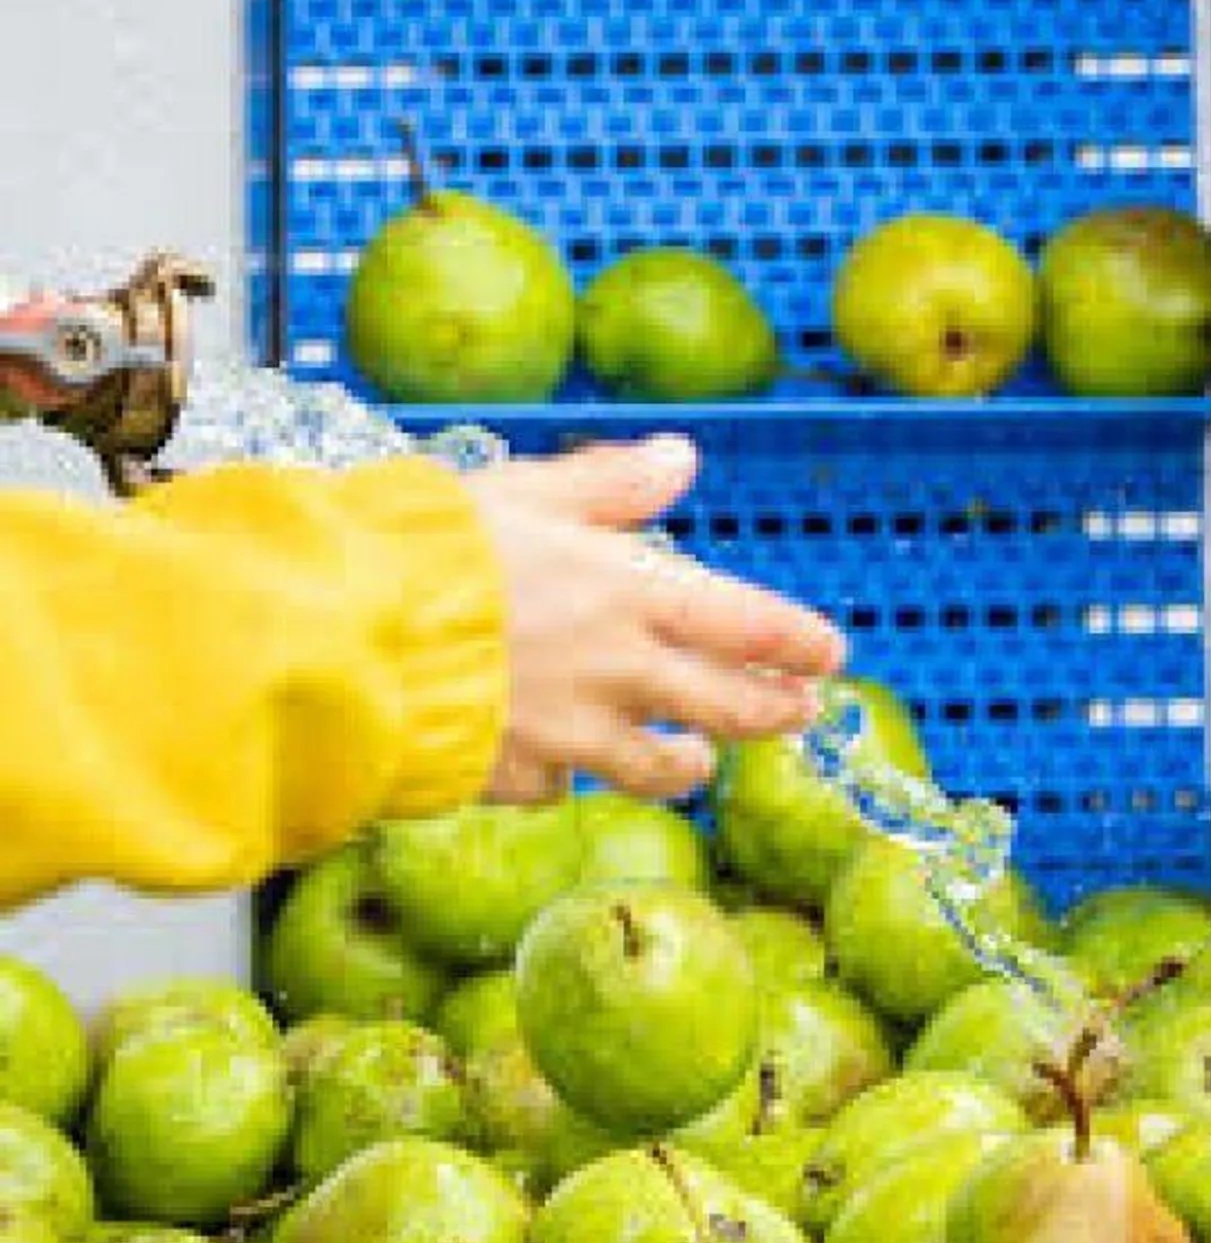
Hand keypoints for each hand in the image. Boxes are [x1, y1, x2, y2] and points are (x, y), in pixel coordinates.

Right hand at [469, 435, 845, 804]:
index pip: (746, 625)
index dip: (796, 642)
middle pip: (726, 707)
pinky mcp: (516, 776)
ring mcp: (571, 735)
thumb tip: (682, 457)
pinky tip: (570, 769)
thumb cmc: (433, 548)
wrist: (348, 636)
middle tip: (801, 712)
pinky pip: (560, 785)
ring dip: (690, 766)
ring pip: (659, 769)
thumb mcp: (529, 492)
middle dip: (772, 711)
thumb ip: (611, 484)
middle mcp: (617, 673)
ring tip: (700, 763)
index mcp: (629, 595)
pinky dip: (571, 777)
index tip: (831, 654)